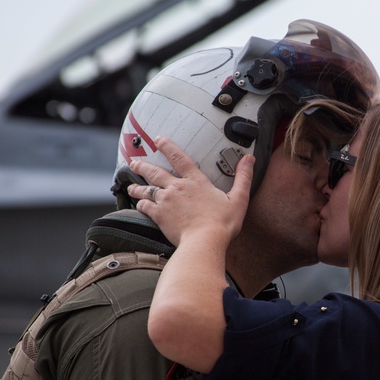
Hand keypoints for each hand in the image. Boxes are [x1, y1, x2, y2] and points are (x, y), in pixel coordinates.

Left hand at [127, 137, 254, 246]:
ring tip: (131, 186)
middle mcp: (177, 187)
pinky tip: (138, 204)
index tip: (158, 139)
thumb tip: (249, 159)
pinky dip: (140, 204)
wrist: (205, 240)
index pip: (179, 157)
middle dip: (143, 165)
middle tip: (134, 162)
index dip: (168, 146)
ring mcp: (166, 201)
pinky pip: (145, 206)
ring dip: (137, 186)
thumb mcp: (239, 198)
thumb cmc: (222, 222)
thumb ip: (243, 177)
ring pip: (147, 189)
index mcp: (196, 181)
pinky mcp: (159, 215)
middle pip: (155, 172)